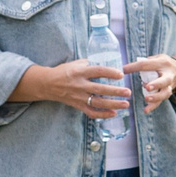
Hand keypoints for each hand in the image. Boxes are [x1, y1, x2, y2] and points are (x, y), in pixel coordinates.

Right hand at [14, 59, 131, 118]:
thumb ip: (90, 63)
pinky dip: (103, 115)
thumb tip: (108, 61)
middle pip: (100, 89)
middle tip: (128, 92)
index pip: (97, 71)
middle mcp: (79, 85)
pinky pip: (91, 112)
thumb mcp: (75, 63)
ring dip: (113, 104)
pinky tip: (113, 113)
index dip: (110, 73)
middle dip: (116, 91)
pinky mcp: (77, 105)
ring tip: (125, 104)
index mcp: (79, 72)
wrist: (48, 84)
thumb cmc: (64, 71)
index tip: (121, 74)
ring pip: (98, 103)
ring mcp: (78, 97)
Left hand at [126, 54, 175, 107]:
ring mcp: (169, 85)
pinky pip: (161, 101)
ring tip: (146, 99)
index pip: (147, 64)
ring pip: (165, 93)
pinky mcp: (167, 93)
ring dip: (156, 97)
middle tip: (147, 87)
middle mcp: (168, 75)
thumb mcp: (157, 57)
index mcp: (162, 63)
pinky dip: (153, 106)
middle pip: (164, 80)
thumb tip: (128, 67)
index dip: (135, 67)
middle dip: (156, 84)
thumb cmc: (162, 63)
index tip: (124, 70)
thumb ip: (146, 61)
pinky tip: (146, 110)